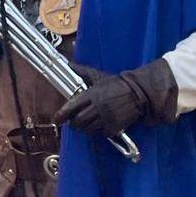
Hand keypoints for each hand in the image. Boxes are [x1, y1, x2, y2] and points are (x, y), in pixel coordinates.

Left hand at [55, 60, 176, 136]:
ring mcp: (106, 117)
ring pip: (89, 128)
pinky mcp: (115, 125)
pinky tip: (101, 124)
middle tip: (75, 122)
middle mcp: (97, 106)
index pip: (71, 107)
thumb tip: (69, 64)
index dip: (61, 115)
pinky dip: (100, 130)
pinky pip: (102, 132)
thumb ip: (82, 71)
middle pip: (79, 121)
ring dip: (86, 127)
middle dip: (74, 123)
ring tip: (87, 123)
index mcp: (91, 94)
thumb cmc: (116, 84)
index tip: (57, 119)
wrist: (138, 92)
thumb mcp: (98, 75)